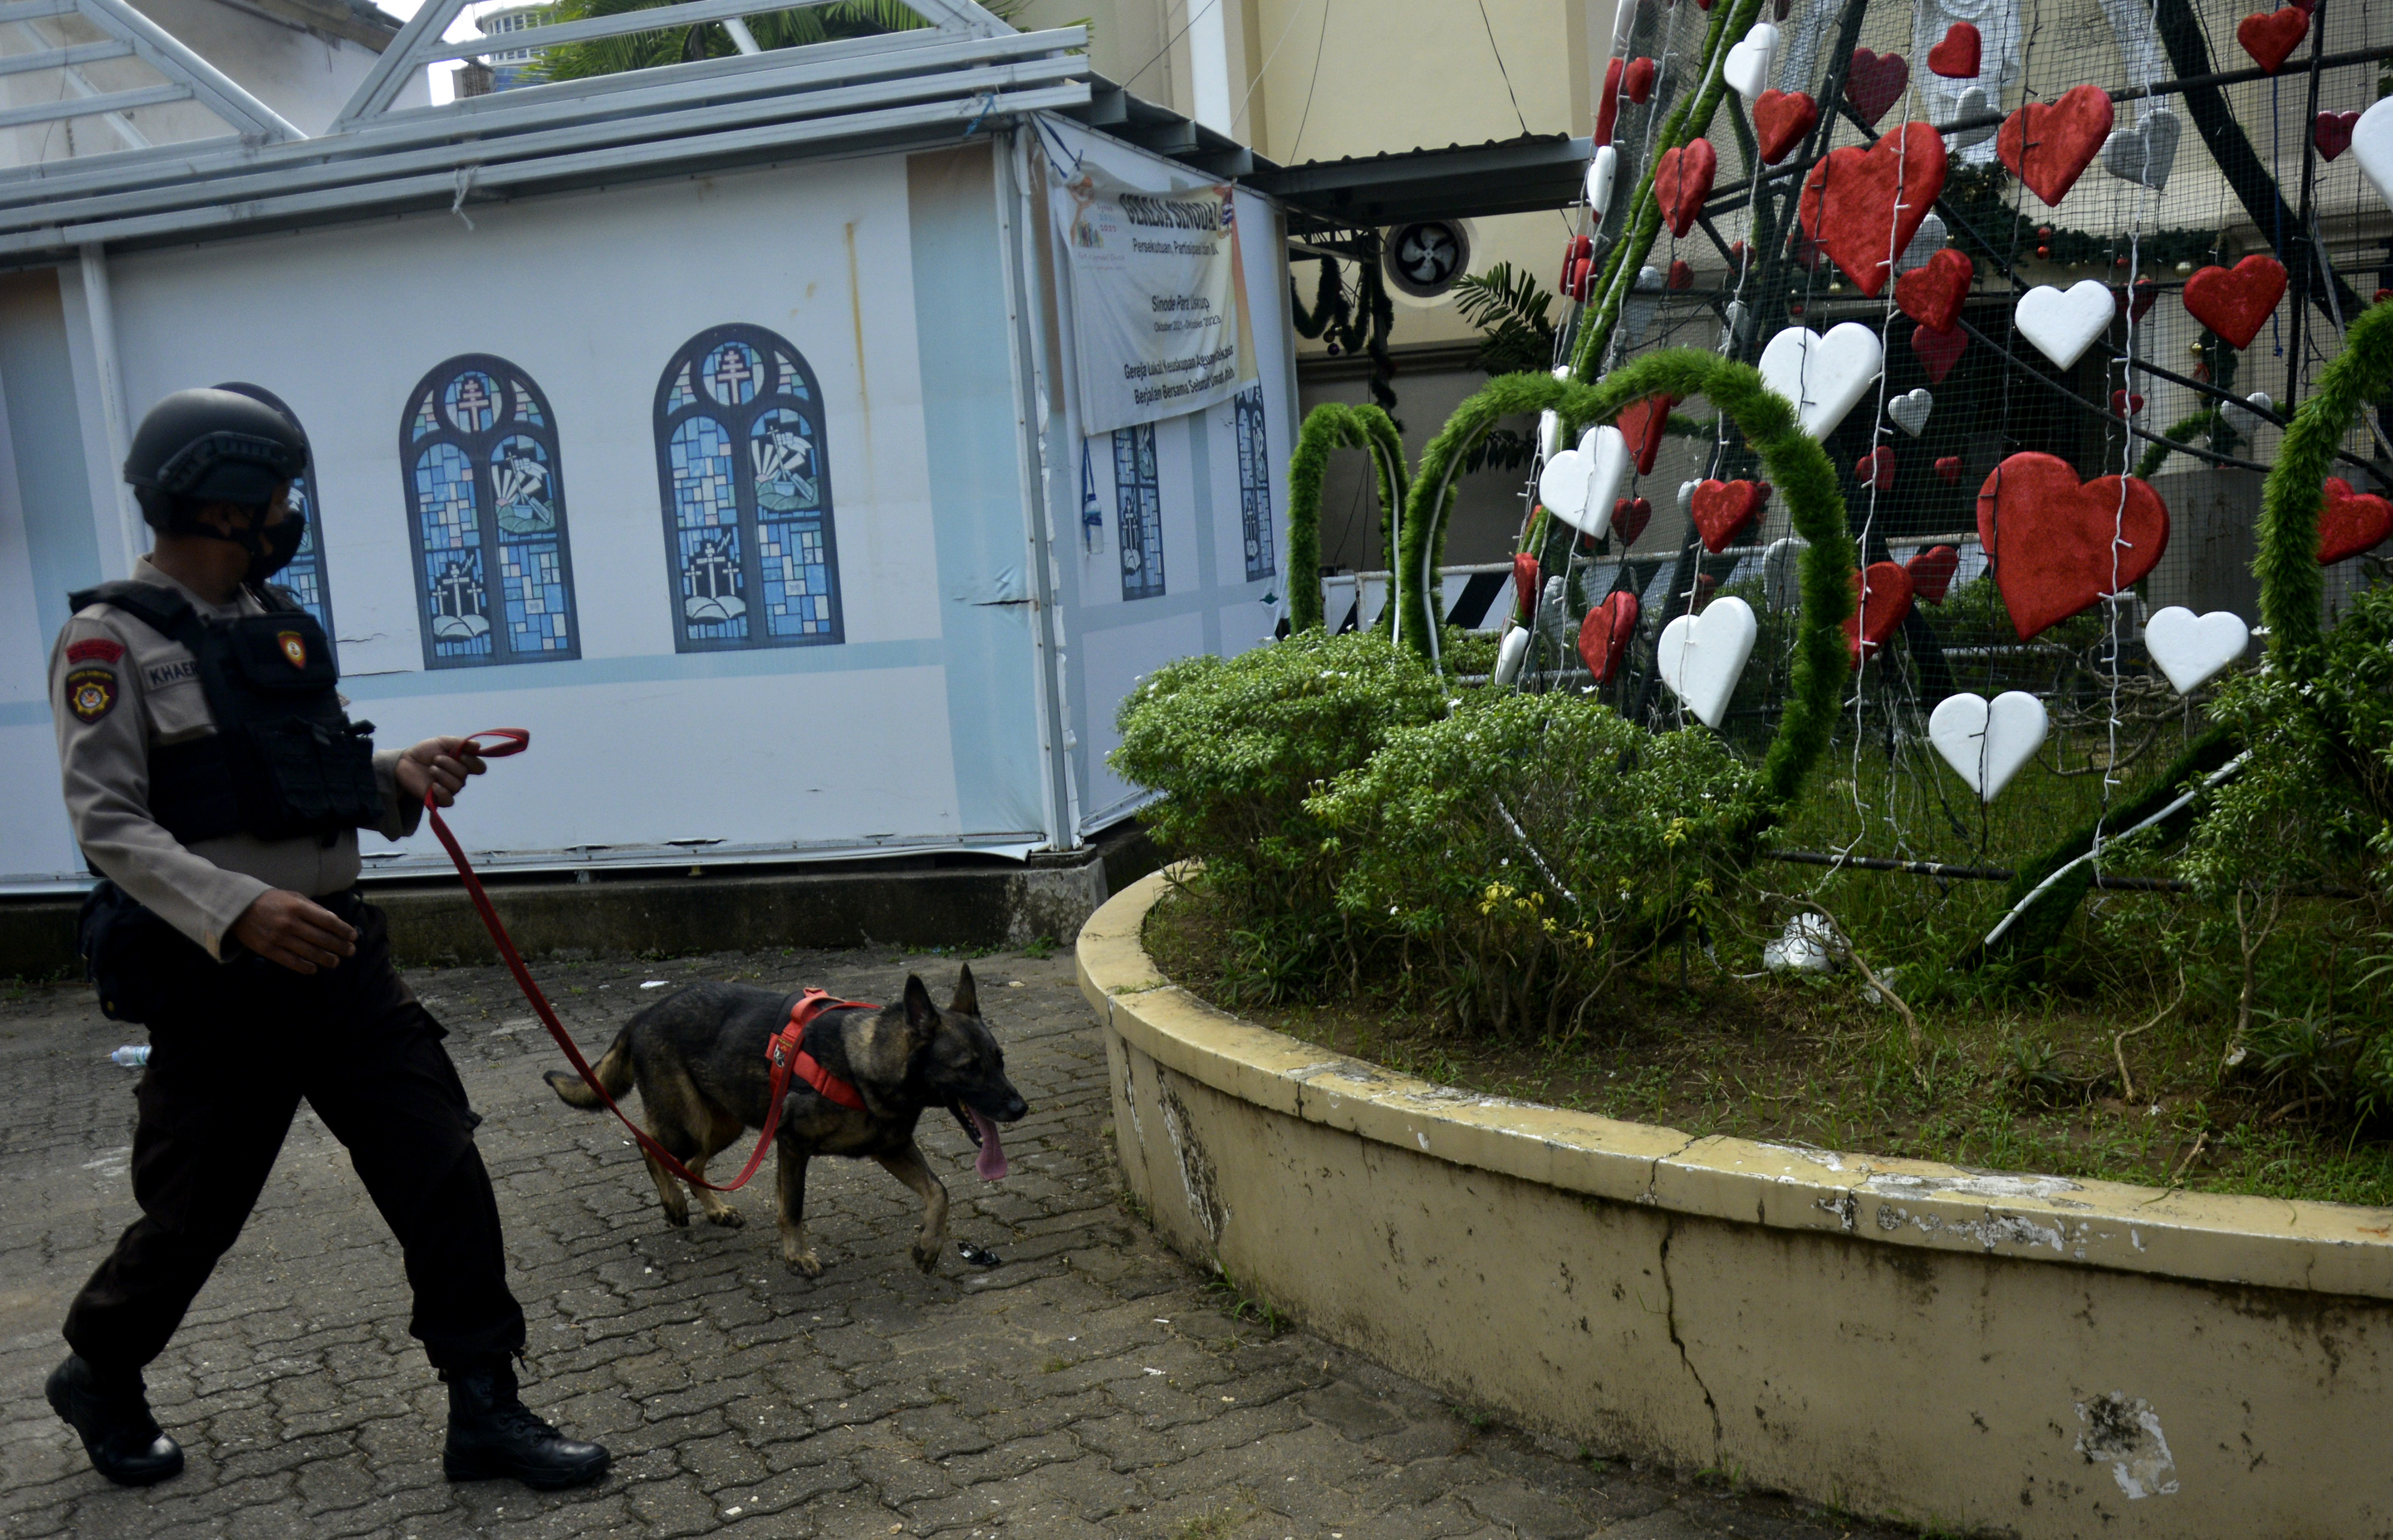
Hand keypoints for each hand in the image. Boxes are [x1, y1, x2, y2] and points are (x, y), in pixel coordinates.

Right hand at [231, 889, 357, 973]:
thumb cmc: (271, 901)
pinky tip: (314, 969)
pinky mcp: (268, 950)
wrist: (238, 908)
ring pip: (309, 952)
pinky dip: (305, 967)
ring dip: (326, 959)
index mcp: (298, 907)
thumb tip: (334, 920)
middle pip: (322, 938)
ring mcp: (279, 938)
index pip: (328, 921)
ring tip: (336, 962)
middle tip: (350, 951)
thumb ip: (313, 908)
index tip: (354, 936)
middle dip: (340, 946)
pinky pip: (291, 962)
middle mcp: (290, 923)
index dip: (343, 930)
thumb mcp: (293, 897)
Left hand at [396, 735, 492, 807]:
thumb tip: (478, 746)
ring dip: (442, 775)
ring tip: (431, 769)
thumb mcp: (442, 742)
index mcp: (463, 764)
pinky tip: (433, 785)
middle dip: (449, 764)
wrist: (404, 761)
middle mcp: (459, 777)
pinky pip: (449, 801)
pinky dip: (442, 792)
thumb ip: (460, 743)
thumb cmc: (425, 751)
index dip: (471, 762)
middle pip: (465, 775)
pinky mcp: (439, 799)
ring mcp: (450, 789)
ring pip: (457, 786)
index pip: (480, 768)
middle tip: (435, 759)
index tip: (460, 754)